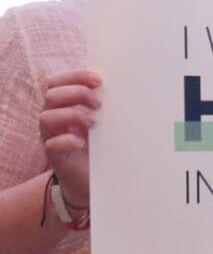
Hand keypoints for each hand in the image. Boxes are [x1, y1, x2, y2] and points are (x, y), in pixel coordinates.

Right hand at [39, 69, 101, 207]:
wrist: (92, 177)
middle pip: (51, 95)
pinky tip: (82, 142)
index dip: (74, 77)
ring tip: (93, 123)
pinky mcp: (55, 156)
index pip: (57, 83)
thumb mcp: (104, 120)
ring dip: (72, 115)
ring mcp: (51, 137)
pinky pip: (51, 144)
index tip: (98, 80)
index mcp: (63, 105)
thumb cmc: (100, 144)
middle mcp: (54, 119)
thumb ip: (105, 104)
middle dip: (76, 93)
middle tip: (98, 104)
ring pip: (46, 117)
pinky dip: (67, 140)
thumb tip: (125, 85)